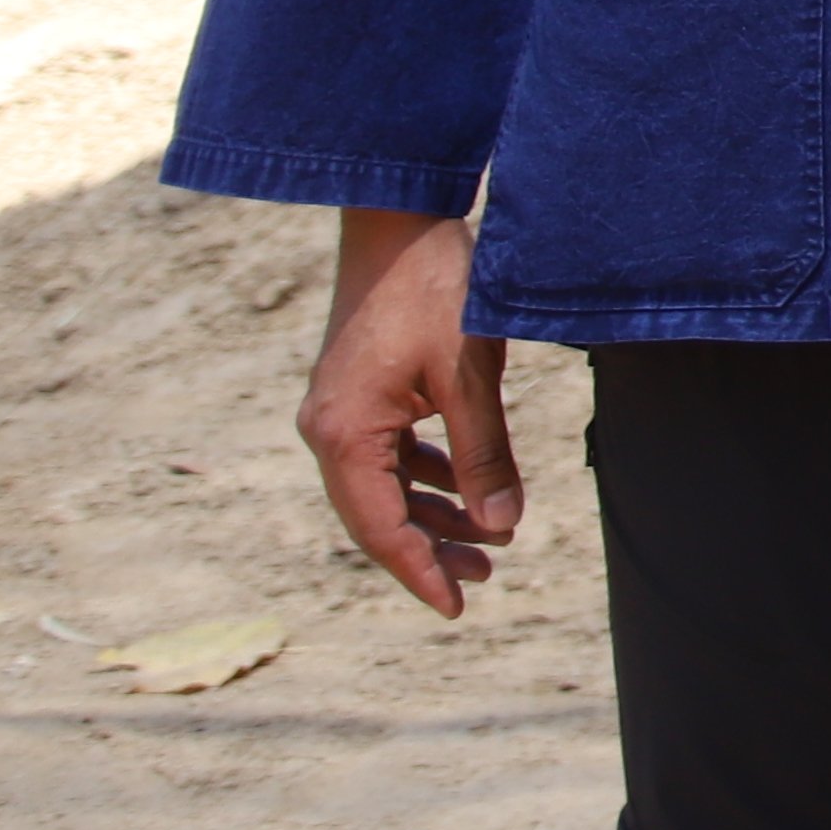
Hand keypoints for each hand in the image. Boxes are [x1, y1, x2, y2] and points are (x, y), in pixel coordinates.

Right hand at [296, 209, 520, 618]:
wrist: (399, 219)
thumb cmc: (434, 291)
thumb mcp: (469, 376)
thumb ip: (484, 455)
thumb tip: (502, 525)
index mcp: (344, 435)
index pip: (380, 529)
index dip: (421, 573)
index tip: (458, 610)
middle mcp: (328, 430)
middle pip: (377, 515)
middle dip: (431, 549)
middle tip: (486, 576)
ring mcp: (339, 410)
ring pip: (384, 486)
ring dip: (434, 513)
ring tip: (492, 540)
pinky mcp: (357, 392)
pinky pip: (389, 454)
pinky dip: (427, 475)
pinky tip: (467, 488)